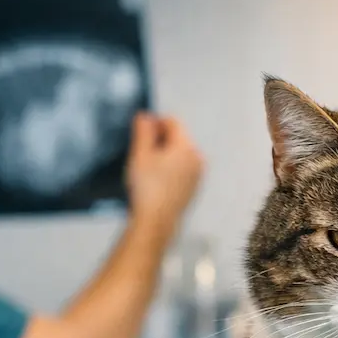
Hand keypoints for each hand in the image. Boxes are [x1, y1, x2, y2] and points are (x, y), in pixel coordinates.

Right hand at [124, 112, 203, 238]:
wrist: (156, 222)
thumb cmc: (146, 188)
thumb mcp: (140, 154)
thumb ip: (143, 130)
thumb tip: (145, 116)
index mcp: (186, 147)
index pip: (172, 122)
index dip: (154, 123)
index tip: (139, 134)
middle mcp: (197, 158)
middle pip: (178, 137)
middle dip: (160, 140)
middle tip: (141, 153)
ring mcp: (198, 174)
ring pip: (180, 153)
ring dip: (165, 154)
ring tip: (148, 169)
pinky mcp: (194, 188)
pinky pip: (182, 169)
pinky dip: (171, 168)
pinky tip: (157, 181)